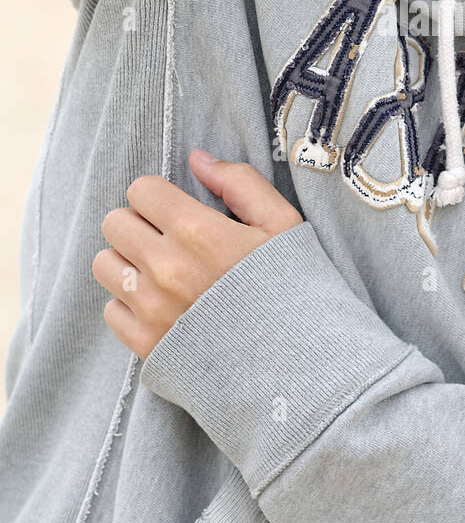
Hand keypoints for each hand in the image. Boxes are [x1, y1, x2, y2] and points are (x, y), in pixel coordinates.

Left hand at [94, 150, 302, 359]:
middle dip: (139, 223)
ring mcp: (153, 309)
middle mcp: (167, 268)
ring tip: (161, 272)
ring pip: (105, 264)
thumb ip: (240, 183)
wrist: (301, 364)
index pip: (141, 190)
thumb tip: (197, 158)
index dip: (159, 195)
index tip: (176, 210)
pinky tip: (163, 307)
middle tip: (168, 239)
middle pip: (115, 223)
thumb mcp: (283, 223)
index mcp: (199, 232)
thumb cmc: (296, 288)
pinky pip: (112, 310)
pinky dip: (131, 305)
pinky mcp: (146, 345)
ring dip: (128, 262)